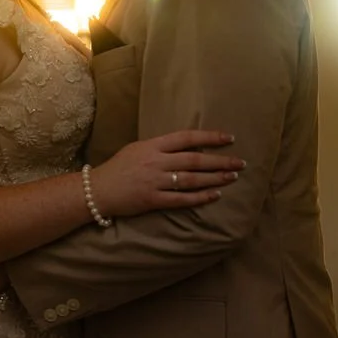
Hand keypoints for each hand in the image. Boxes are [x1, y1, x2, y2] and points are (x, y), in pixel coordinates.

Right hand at [91, 129, 244, 216]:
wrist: (97, 189)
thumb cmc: (118, 168)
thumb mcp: (137, 149)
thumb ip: (160, 148)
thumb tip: (187, 148)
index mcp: (152, 145)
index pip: (186, 138)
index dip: (210, 137)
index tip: (229, 138)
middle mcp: (156, 161)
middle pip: (194, 159)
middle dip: (220, 161)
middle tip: (240, 162)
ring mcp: (155, 181)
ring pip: (191, 179)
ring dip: (215, 178)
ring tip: (232, 177)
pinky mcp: (153, 200)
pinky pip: (181, 199)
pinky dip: (200, 197)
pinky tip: (215, 195)